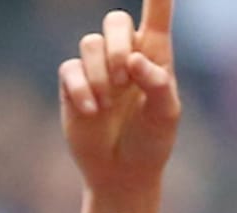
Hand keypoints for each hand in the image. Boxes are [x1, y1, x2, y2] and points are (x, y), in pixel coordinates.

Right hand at [58, 1, 179, 211]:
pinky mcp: (72, 86)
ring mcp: (96, 69)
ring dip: (101, 72)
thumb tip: (134, 61)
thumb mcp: (166, 115)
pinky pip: (69, 69)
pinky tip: (93, 111)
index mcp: (155, 54)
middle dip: (119, 45)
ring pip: (89, 43)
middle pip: (115, 21)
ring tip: (109, 102)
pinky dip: (80, 89)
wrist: (122, 173)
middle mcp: (125, 55)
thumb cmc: (151, 141)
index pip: (157, 13)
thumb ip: (157, 84)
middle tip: (126, 79)